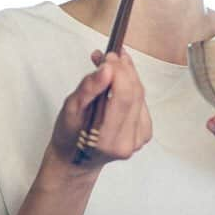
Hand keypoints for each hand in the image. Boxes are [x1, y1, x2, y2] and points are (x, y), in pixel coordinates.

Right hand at [50, 49, 151, 167]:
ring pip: (141, 96)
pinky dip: (131, 88)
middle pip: (135, 94)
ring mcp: (138, 140)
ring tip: (109, 66)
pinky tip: (118, 84)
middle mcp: (126, 142)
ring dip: (127, 76)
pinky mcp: (144, 135)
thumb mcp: (70, 110)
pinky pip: (142, 103)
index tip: (109, 57)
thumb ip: (89, 89)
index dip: (119, 72)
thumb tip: (106, 69)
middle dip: (123, 69)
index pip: (124, 97)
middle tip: (109, 56)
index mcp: (107, 139)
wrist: (76, 159)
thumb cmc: (69, 135)